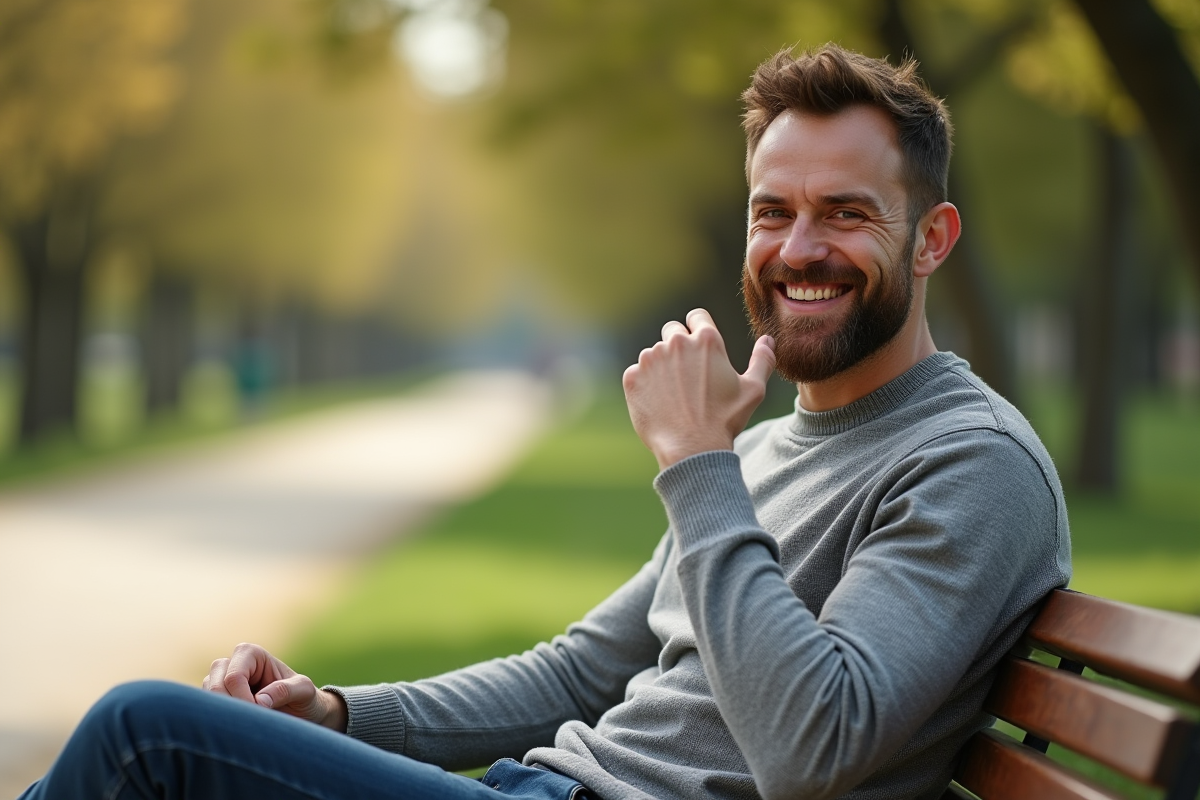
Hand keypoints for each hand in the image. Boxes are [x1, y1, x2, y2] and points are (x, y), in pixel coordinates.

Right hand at [202, 643, 346, 731]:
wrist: (299, 712)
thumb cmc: (303, 698)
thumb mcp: (304, 691)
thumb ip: (286, 690)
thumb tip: (259, 700)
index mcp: (251, 653)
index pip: (234, 677)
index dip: (244, 699)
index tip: (262, 714)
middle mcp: (231, 663)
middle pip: (214, 686)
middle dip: (231, 708)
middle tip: (251, 723)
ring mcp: (219, 681)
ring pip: (207, 699)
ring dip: (225, 716)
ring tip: (247, 725)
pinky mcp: (215, 700)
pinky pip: (205, 710)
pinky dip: (218, 721)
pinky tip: (235, 729)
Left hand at [622, 309, 774, 468]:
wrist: (691, 449)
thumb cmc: (724, 420)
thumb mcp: (753, 390)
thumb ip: (762, 360)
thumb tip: (767, 340)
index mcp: (706, 340)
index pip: (697, 317)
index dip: (698, 328)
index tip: (699, 346)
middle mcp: (676, 343)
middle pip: (673, 331)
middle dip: (679, 346)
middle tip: (687, 375)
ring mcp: (650, 359)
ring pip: (654, 353)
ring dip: (662, 367)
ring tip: (674, 395)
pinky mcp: (632, 377)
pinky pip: (637, 373)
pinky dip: (645, 385)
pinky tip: (658, 404)